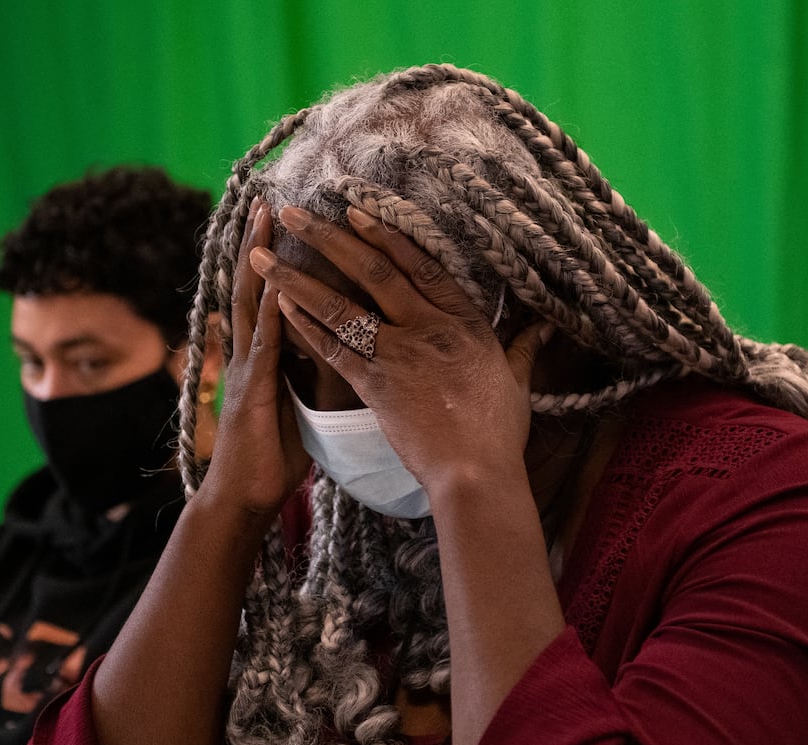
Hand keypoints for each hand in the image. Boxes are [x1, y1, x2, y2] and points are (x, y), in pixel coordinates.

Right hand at [200, 197, 310, 518]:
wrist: (245, 498)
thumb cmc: (275, 456)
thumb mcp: (304, 404)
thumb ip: (317, 372)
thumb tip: (350, 350)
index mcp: (264, 354)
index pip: (272, 294)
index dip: (280, 258)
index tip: (291, 222)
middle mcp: (250, 353)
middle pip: (255, 286)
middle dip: (261, 242)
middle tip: (269, 200)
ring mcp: (246, 368)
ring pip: (251, 304)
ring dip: (257, 261)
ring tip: (263, 222)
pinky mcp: (250, 390)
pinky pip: (262, 345)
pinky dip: (269, 312)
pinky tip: (277, 285)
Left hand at [250, 204, 551, 495]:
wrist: (475, 473)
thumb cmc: (498, 431)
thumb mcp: (517, 380)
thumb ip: (523, 347)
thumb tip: (544, 328)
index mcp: (462, 320)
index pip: (419, 264)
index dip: (384, 234)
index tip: (353, 209)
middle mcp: (426, 328)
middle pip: (372, 272)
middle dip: (328, 239)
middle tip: (291, 214)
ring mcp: (397, 355)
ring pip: (339, 307)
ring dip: (296, 279)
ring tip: (263, 257)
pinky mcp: (374, 386)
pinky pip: (332, 349)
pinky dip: (303, 326)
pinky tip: (278, 307)